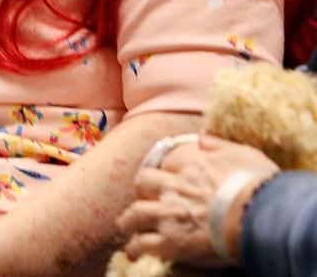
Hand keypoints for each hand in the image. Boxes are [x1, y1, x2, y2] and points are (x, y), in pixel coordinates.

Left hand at [116, 132, 277, 265]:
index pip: (165, 162)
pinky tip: (135, 253)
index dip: (164, 171)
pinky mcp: (172, 241)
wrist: (261, 216)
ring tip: (128, 228)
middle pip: (142, 184)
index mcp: (190, 165)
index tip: (166, 179)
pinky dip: (136, 249)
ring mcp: (170, 214)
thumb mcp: (243, 154)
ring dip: (129, 221)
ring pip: (135, 214)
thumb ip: (219, 145)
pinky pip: (143, 244)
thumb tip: (202, 136)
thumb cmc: (258, 186)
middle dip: (140, 192)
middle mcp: (174, 187)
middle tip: (143, 201)